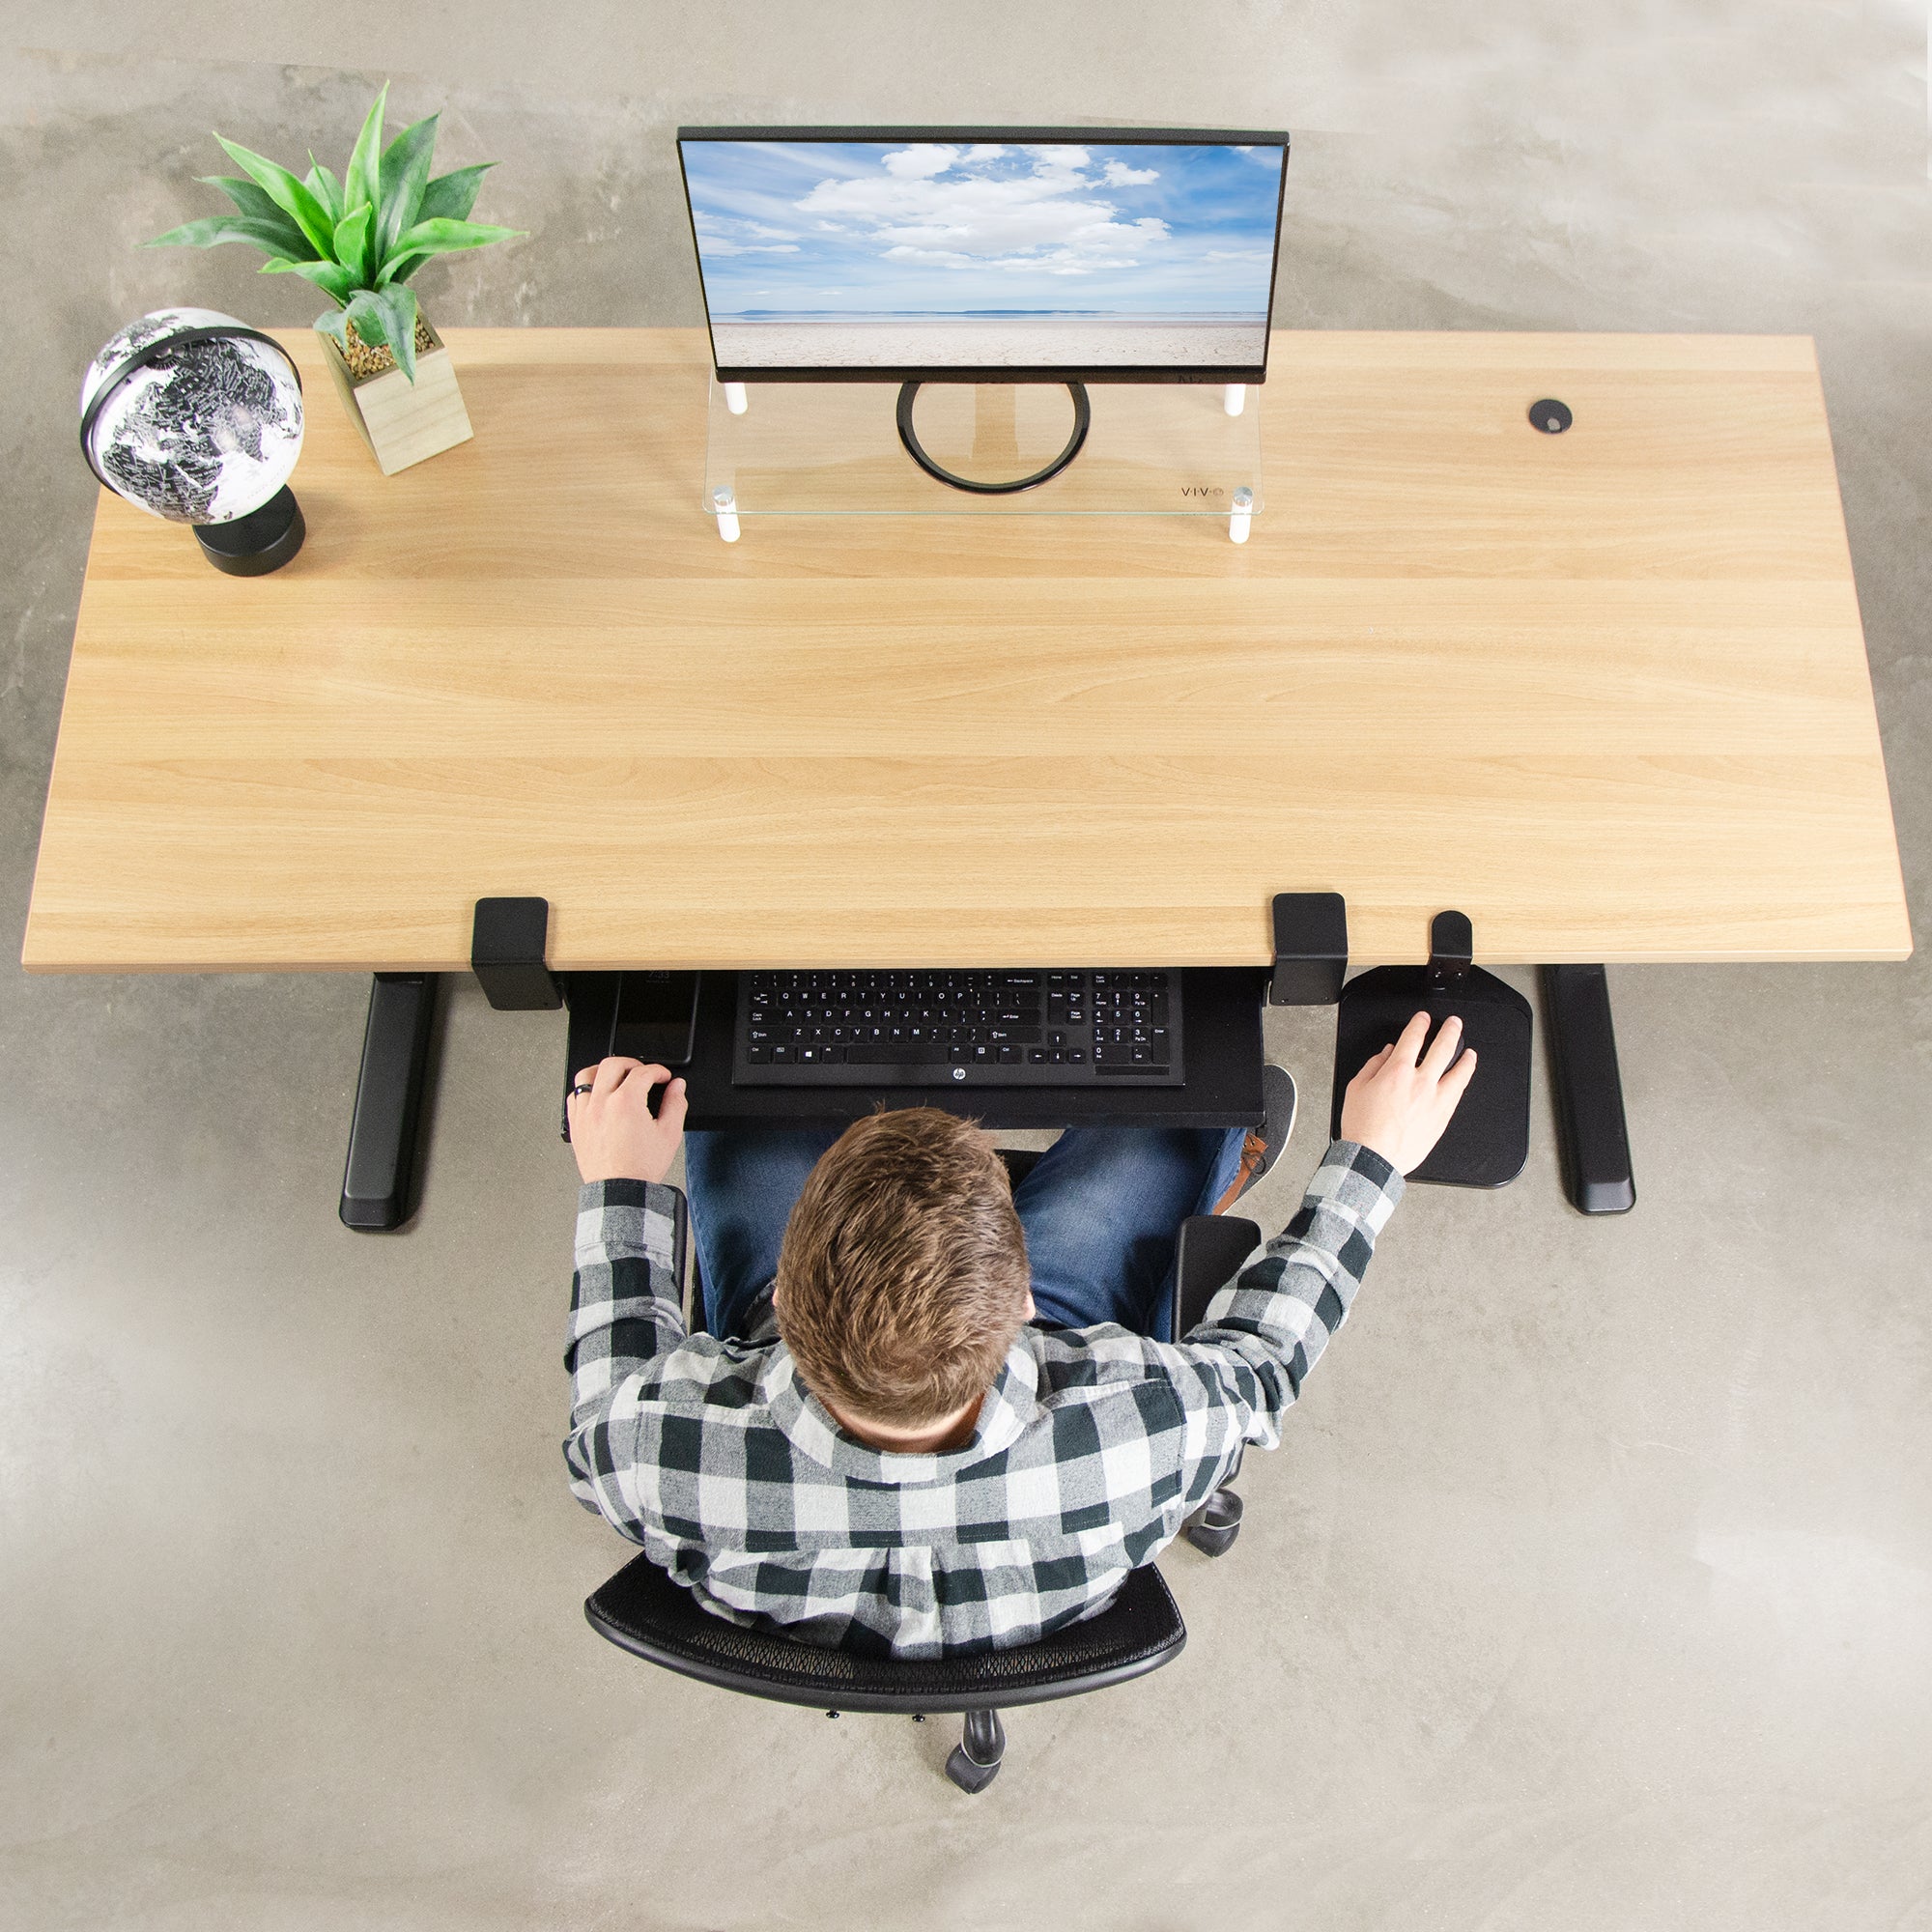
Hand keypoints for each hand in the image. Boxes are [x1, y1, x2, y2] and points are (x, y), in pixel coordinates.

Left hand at [567, 1058, 687, 1184]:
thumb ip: (675, 1104)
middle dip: (631, 1063)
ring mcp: (585, 1113)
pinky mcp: (576, 1125)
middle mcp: (602, 1103)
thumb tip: (677, 1087)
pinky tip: (596, 1095)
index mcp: (626, 1102)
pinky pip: (573, 1096)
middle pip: (613, 1064)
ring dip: (602, 1070)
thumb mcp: (669, 1134)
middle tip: (642, 1072)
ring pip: (586, 1075)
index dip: (658, 1071)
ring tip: (614, 1076)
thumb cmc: (640, 1168)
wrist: (620, 1191)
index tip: (663, 1077)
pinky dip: (585, 1090)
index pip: (643, 1072)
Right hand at [1339, 1011, 1477, 1175]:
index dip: (1420, 1023)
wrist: (1374, 1158)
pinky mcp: (1442, 1117)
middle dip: (1450, 1031)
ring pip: (1459, 1072)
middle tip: (1454, 1024)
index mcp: (1397, 1071)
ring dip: (1466, 1058)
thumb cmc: (1363, 1128)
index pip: (1414, 1038)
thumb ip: (1373, 1066)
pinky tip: (1464, 1079)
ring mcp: (1435, 1100)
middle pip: (1442, 1048)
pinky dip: (1463, 1082)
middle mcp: (1420, 1083)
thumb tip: (1386, 1054)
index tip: (1422, 1019)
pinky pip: (1458, 1094)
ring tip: (1470, 1052)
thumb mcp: (1356, 1088)